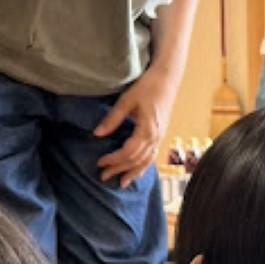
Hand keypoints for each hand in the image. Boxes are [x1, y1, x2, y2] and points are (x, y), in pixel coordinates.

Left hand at [94, 65, 178, 187]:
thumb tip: (97, 134)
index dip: (114, 159)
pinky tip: (137, 173)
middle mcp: (155, 137)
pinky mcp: (161, 136)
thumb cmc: (147, 87)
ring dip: (133, 173)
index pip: (128, 152)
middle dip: (119, 169)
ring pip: (146, 162)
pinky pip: (152, 156)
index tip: (100, 162)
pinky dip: (143, 167)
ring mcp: (160, 138)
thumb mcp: (126, 100)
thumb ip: (113, 119)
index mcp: (147, 130)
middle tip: (103, 176)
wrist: (167, 80)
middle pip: (136, 160)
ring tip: (122, 183)